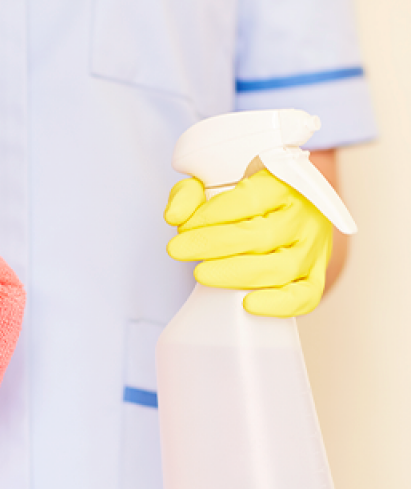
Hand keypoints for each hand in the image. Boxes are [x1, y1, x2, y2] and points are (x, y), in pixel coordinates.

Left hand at [164, 169, 332, 317]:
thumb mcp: (212, 185)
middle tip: (177, 250)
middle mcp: (305, 215)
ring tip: (200, 273)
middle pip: (260, 235)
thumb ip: (189, 194)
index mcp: (286, 183)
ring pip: (280, 268)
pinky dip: (278, 304)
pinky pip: (305, 296)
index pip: (248, 199)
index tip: (183, 227)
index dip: (210, 215)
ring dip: (234, 274)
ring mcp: (314, 248)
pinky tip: (247, 304)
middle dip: (211, 244)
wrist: (278, 214)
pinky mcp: (315, 276)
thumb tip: (174, 215)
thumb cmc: (243, 202)